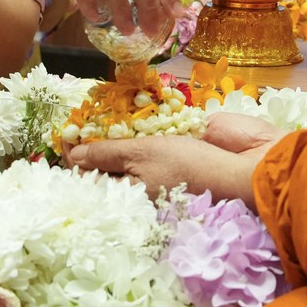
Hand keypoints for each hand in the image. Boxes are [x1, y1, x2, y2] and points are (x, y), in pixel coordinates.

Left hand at [66, 113, 282, 201]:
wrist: (245, 165)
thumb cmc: (189, 168)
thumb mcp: (141, 158)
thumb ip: (106, 155)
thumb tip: (70, 158)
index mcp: (131, 197)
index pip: (94, 183)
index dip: (76, 162)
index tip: (62, 139)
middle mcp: (144, 184)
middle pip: (110, 165)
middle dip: (95, 143)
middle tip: (77, 120)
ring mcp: (163, 165)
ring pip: (132, 148)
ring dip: (120, 129)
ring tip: (100, 109)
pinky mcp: (181, 147)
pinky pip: (155, 135)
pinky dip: (145, 123)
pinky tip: (133, 108)